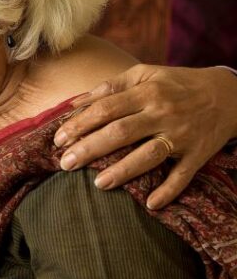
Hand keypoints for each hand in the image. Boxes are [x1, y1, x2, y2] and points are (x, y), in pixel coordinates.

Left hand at [55, 65, 236, 209]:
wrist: (229, 95)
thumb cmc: (176, 85)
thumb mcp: (145, 74)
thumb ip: (109, 87)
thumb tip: (73, 104)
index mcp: (147, 92)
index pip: (106, 109)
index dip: (80, 124)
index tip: (58, 139)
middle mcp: (163, 113)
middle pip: (121, 132)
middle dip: (90, 149)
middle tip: (65, 164)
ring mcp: (182, 135)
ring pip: (149, 155)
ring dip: (123, 171)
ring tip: (98, 184)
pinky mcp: (198, 154)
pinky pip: (183, 176)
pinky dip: (169, 191)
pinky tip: (151, 204)